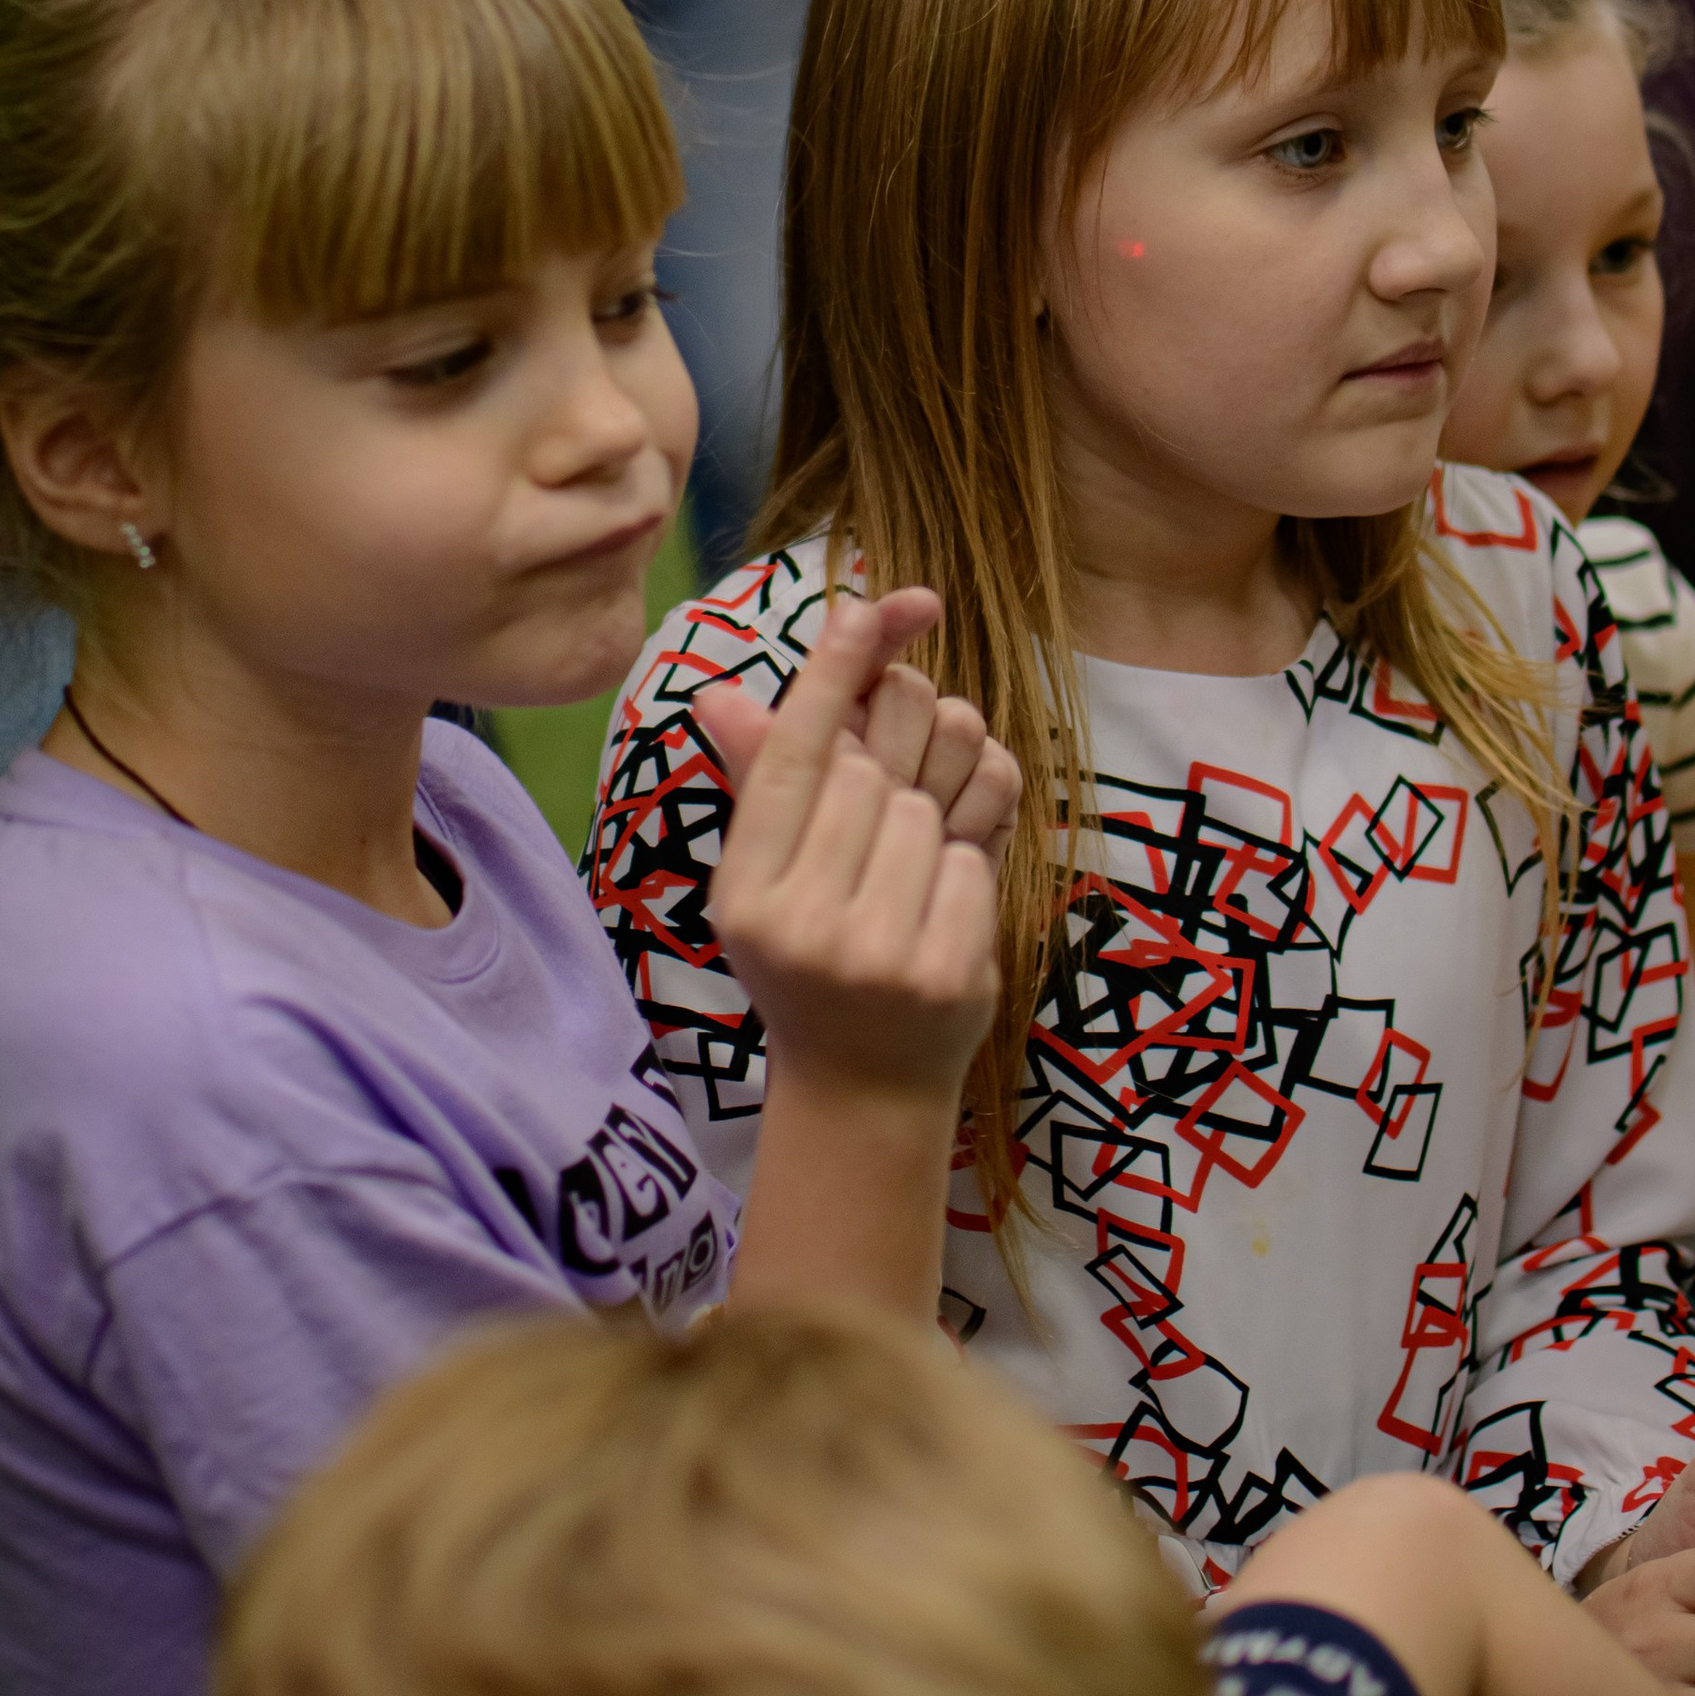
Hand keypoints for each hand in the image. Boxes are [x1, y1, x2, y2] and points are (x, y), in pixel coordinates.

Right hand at [699, 588, 1000, 1113]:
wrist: (861, 1088)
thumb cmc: (809, 962)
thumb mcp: (766, 881)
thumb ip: (762, 782)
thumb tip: (722, 693)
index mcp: (744, 889)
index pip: (792, 756)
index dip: (833, 674)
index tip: (868, 607)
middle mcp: (799, 920)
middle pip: (873, 777)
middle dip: (887, 785)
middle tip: (876, 834)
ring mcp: (874, 952)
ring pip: (926, 814)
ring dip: (927, 834)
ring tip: (899, 890)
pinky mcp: (942, 974)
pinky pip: (972, 863)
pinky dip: (964, 876)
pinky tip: (933, 920)